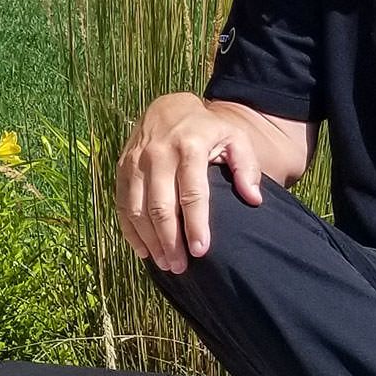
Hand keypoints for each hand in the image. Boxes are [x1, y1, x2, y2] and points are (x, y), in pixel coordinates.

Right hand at [116, 93, 262, 273]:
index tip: (201, 251)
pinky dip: (131, 231)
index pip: (192, 192)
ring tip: (166, 264)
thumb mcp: (235, 139)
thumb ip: (247, 168)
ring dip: (150, 241)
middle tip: (181, 267)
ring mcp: (136, 161)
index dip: (196, 224)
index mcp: (190, 146)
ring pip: (138, 209)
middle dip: (170, 240)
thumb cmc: (208, 130)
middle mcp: (158, 153)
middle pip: (161, 206)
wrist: (169, 108)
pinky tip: (144, 251)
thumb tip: (254, 199)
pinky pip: (122, 205)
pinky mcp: (122, 168)